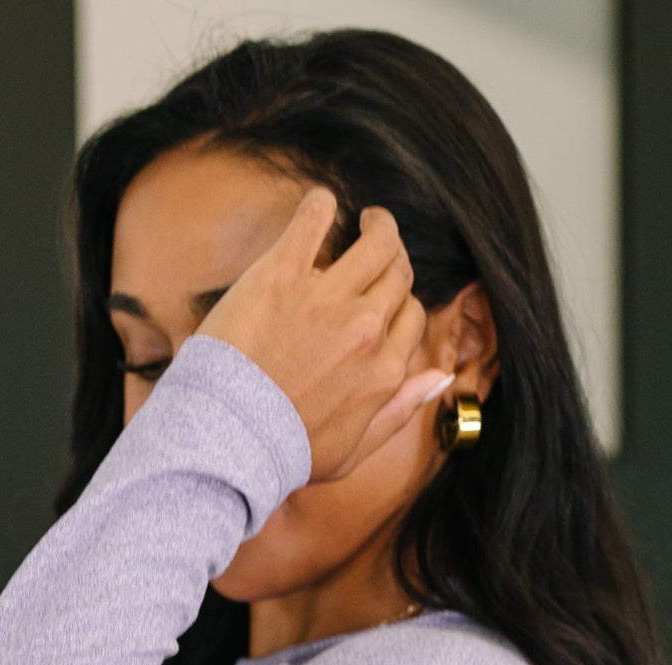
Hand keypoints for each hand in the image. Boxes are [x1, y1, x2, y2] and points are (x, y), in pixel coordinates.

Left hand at [200, 186, 450, 483]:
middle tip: (378, 246)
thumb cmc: (287, 452)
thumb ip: (400, 411)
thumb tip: (442, 378)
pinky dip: (321, 205)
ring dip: (377, 223)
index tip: (380, 301)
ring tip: (364, 218)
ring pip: (376, 241)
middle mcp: (365, 330)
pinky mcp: (282, 275)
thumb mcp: (354, 450)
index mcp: (384, 370)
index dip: (399, 305)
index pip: (412, 315)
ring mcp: (326, 299)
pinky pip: (314, 218)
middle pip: (398, 274)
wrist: (229, 443)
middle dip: (394, 258)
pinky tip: (320, 206)